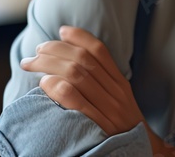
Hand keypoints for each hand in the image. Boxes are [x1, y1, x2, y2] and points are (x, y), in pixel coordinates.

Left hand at [20, 25, 145, 136]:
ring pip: (76, 74)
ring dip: (49, 64)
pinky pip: (74, 100)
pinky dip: (57, 87)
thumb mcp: (120, 99)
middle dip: (56, 49)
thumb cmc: (124, 126)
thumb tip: (76, 61)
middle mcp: (115, 92)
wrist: (142, 152)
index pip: (99, 51)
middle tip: (37, 50)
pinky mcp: (97, 125)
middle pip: (82, 60)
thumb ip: (104, 82)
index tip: (62, 31)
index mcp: (120, 83)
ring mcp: (107, 108)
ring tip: (32, 63)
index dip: (79, 37)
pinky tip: (44, 83)